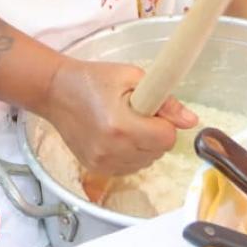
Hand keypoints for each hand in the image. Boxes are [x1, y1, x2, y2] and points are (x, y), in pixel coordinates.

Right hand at [39, 57, 197, 175]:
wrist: (56, 92)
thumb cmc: (93, 79)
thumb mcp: (131, 76)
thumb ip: (165, 99)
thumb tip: (191, 121)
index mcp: (121, 126)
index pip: (166, 138)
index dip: (165, 122)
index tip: (151, 109)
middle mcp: (112, 150)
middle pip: (158, 152)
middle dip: (155, 133)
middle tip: (137, 112)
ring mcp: (102, 163)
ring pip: (147, 162)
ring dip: (144, 145)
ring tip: (125, 123)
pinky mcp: (96, 169)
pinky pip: (130, 168)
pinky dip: (131, 154)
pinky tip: (117, 136)